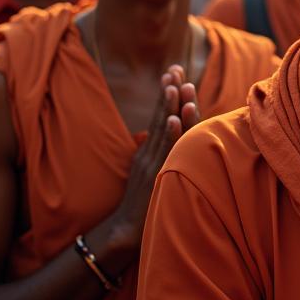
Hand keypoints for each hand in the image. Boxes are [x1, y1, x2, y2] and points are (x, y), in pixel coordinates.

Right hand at [114, 64, 199, 240]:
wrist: (123, 232)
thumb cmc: (142, 202)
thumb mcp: (150, 171)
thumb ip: (157, 150)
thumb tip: (164, 129)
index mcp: (151, 148)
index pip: (163, 115)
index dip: (169, 94)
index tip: (175, 70)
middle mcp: (150, 151)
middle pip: (163, 115)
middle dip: (170, 91)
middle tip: (176, 67)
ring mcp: (151, 162)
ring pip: (163, 130)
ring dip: (170, 106)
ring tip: (176, 84)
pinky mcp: (153, 175)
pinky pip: (164, 152)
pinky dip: (169, 135)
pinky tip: (174, 120)